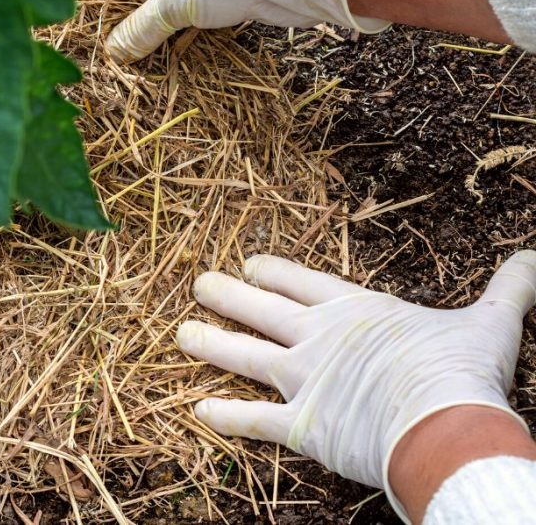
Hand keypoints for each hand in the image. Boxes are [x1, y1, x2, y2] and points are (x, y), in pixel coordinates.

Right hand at [103, 0, 388, 62]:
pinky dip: (181, 35)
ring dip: (155, 36)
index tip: (90, 42)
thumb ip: (139, 30)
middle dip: (128, 28)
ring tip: (140, 67)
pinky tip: (172, 58)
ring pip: (165, 6)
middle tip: (115, 62)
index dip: (100, 10)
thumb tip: (114, 51)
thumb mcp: (172, 3)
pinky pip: (191, 13)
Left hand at [177, 251, 535, 520]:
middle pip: (261, 310)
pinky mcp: (300, 424)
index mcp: (354, 309)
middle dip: (228, 296)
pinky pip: (252, 419)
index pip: (301, 281)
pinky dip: (224, 416)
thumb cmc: (462, 371)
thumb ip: (509, 288)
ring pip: (243, 356)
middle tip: (200, 284)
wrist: (446, 424)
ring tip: (181, 334)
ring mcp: (303, 379)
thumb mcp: (490, 321)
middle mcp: (317, 339)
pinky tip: (197, 411)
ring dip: (210, 344)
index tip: (250, 262)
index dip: (273, 271)